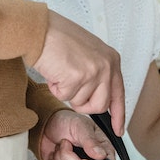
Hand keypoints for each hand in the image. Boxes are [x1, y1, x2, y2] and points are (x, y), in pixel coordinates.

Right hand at [31, 11, 125, 133]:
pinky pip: (64, 97)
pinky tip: (54, 70)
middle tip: (70, 87)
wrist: (39, 29)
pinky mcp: (76, 77)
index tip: (118, 130)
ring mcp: (92, 72)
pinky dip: (55, 88)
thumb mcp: (88, 53)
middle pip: (99, 105)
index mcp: (111, 59)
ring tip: (61, 71)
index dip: (118, 114)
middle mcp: (106, 66)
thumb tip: (98, 97)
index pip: (119, 94)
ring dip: (66, 92)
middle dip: (82, 103)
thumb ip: (98, 73)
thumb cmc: (58, 37)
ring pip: (79, 102)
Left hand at [40, 110, 115, 159]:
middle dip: (69, 158)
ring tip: (62, 146)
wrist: (49, 125)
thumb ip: (90, 140)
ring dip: (60, 159)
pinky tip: (57, 155)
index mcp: (103, 150)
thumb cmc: (67, 122)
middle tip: (67, 143)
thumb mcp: (80, 125)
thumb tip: (101, 155)